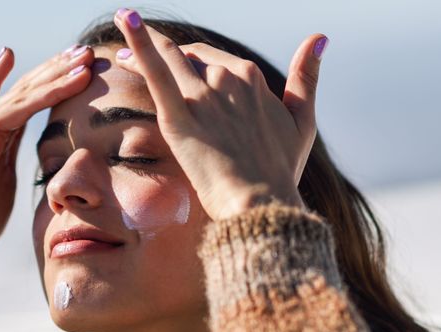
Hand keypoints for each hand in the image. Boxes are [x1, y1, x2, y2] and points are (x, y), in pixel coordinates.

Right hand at [0, 45, 94, 291]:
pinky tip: (7, 55)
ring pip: (19, 96)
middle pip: (29, 88)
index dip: (59, 80)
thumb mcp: (7, 181)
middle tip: (89, 51)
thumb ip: (18, 159)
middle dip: (60, 69)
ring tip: (79, 60)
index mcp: (0, 133)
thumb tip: (44, 157)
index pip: (34, 98)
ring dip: (51, 77)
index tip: (87, 65)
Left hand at [112, 9, 325, 219]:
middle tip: (133, 53)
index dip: (193, 59)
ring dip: (141, 43)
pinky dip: (140, 43)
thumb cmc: (281, 171)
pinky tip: (126, 19)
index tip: (177, 62)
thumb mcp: (302, 121)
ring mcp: (202, 96)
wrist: (261, 203)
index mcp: (252, 78)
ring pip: (168, 58)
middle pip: (188, 58)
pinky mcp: (179, 117)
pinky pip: (156, 71)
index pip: (214, 60)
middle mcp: (227, 79)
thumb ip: (307, 77)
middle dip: (164, 53)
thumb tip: (319, 38)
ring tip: (121, 36)